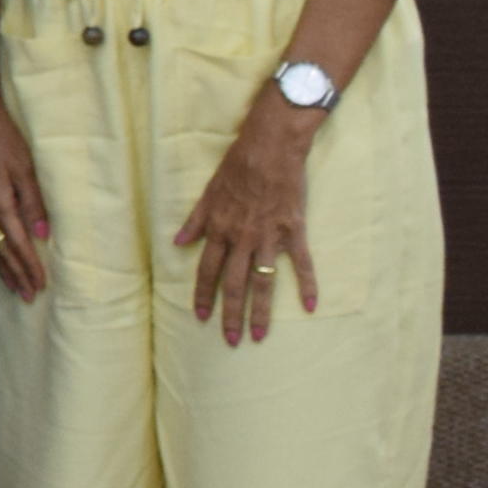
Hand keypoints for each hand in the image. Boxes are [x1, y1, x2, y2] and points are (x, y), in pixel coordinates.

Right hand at [0, 30, 53, 299]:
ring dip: (1, 265)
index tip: (41, 285)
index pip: (16, 243)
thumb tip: (42, 234)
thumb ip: (34, 202)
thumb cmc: (2, 135)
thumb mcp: (25, 166)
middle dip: (15, 274)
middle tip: (28, 296)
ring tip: (14, 284)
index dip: (29, 266)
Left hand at [170, 95, 321, 346]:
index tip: (201, 317)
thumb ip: (195, 220)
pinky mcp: (293, 230)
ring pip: (263, 282)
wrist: (270, 146)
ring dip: (261, 312)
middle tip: (230, 340)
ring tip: (259, 335)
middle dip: (230, 314)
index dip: (203, 294)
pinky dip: (307, 284)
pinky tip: (309, 307)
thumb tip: (178, 242)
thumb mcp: (208, 192)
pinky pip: (301, 263)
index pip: (207, 270)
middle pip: (234, 284)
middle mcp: (242, 238)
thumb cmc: (237, 166)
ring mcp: (269, 236)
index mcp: (220, 229)